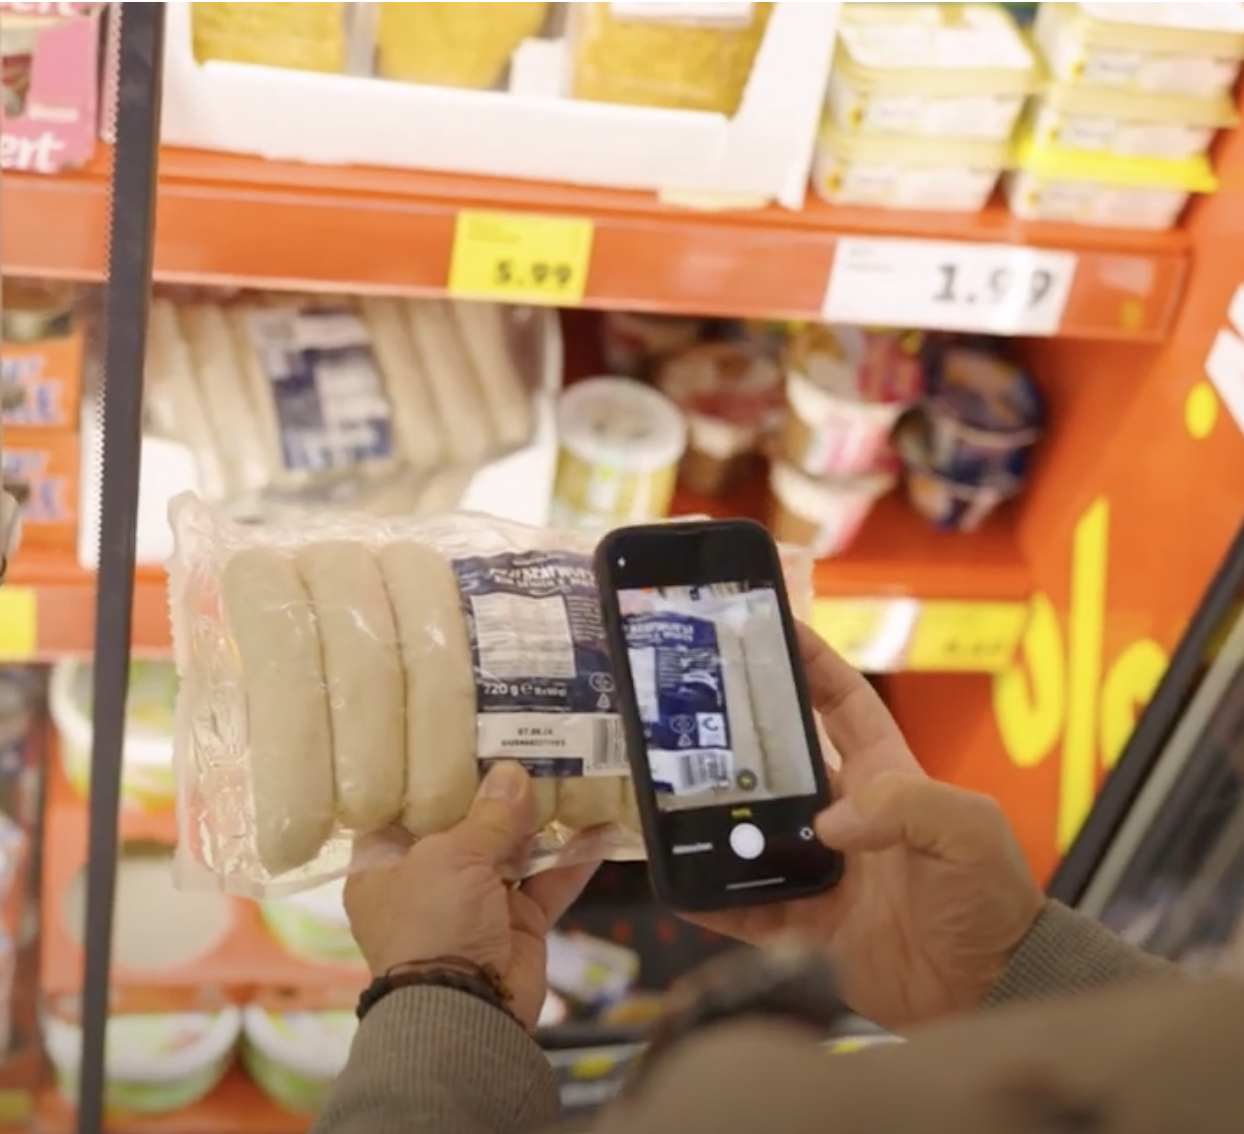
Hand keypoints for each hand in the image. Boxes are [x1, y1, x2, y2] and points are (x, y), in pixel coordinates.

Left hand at [344, 762, 598, 1028]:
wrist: (466, 1014)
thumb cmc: (434, 922)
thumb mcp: (453, 857)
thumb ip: (489, 815)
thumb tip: (513, 771)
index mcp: (386, 864)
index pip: (405, 809)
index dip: (433, 776)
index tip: (464, 738)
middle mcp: (428, 880)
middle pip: (466, 825)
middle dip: (500, 792)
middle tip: (530, 744)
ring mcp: (476, 903)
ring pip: (513, 850)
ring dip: (542, 820)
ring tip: (572, 772)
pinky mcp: (517, 923)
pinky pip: (547, 883)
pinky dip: (573, 859)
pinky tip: (601, 826)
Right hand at [689, 624, 1043, 1030]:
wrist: (989, 990)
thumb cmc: (989, 896)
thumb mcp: (966, 828)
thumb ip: (904, 806)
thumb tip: (825, 825)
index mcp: (882, 777)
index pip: (840, 703)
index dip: (810, 663)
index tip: (769, 629)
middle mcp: (841, 815)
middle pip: (777, 765)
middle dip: (735, 739)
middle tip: (687, 717)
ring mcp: (817, 870)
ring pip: (748, 833)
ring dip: (712, 819)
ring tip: (667, 797)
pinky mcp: (802, 924)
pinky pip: (743, 908)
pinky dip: (709, 898)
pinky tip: (676, 881)